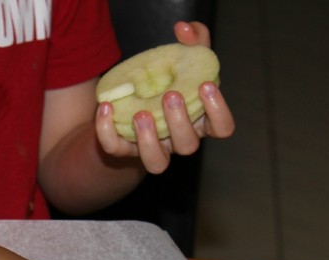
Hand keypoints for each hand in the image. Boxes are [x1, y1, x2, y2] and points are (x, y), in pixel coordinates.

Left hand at [94, 21, 234, 173]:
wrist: (130, 104)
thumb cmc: (164, 83)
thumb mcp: (181, 60)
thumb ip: (192, 42)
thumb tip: (184, 29)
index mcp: (199, 120)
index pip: (222, 128)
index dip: (219, 112)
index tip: (206, 86)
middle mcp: (178, 139)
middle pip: (188, 145)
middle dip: (180, 121)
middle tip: (170, 96)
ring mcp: (151, 148)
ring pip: (157, 162)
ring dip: (149, 140)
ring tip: (141, 114)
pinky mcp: (123, 149)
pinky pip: (115, 148)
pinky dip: (108, 131)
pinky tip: (106, 107)